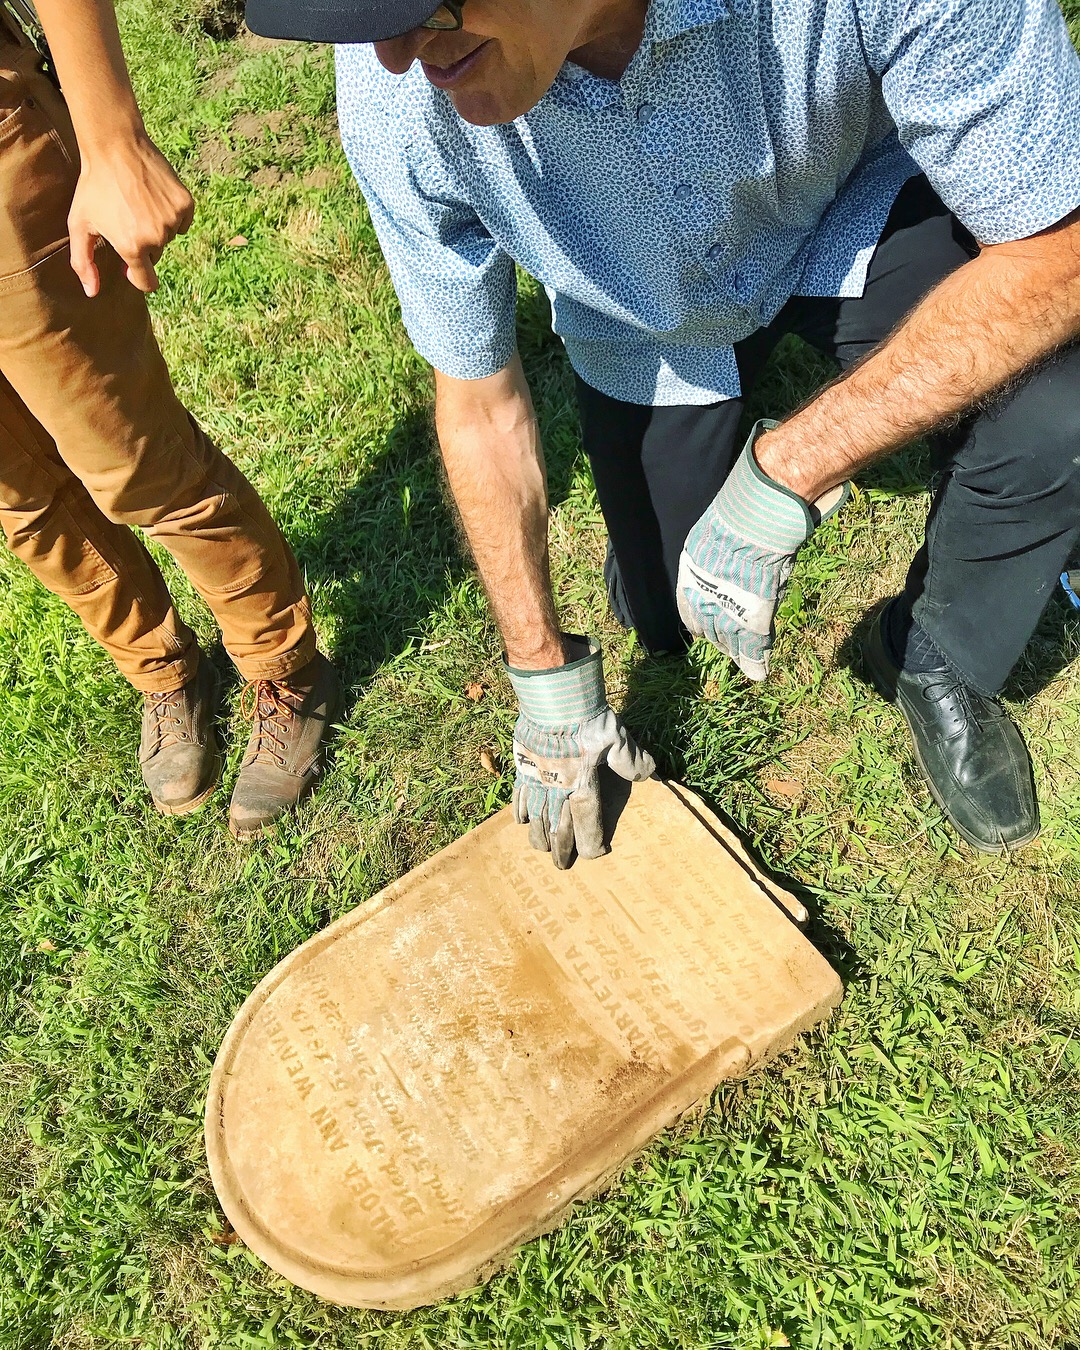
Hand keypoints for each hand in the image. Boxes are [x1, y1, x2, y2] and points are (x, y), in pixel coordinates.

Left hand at [68, 133, 193, 296]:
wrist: (115, 145)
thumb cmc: (93, 185)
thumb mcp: (79, 224)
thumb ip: (83, 262)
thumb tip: (92, 292)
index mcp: (132, 248)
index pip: (146, 281)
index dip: (137, 274)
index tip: (131, 263)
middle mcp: (156, 238)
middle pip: (156, 256)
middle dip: (144, 244)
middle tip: (128, 217)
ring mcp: (172, 220)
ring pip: (169, 238)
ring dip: (157, 227)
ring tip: (140, 204)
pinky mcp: (185, 204)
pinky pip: (183, 222)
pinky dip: (172, 215)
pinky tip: (155, 198)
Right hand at [506, 636, 655, 868]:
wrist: (553, 698)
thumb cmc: (588, 719)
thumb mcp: (617, 738)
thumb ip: (631, 760)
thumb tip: (649, 773)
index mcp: (583, 786)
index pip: (586, 826)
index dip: (590, 844)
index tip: (595, 854)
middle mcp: (557, 790)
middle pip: (557, 829)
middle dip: (562, 851)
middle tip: (563, 866)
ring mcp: (537, 780)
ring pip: (536, 818)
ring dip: (540, 838)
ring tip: (542, 850)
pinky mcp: (522, 767)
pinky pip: (520, 797)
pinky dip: (521, 812)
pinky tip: (522, 823)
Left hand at [677, 419, 847, 680]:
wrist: (765, 504)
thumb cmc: (745, 508)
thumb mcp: (716, 532)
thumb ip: (717, 555)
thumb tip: (727, 560)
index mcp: (692, 569)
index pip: (690, 608)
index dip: (701, 620)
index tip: (706, 629)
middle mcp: (703, 589)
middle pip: (708, 626)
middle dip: (719, 637)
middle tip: (729, 649)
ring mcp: (727, 600)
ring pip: (729, 637)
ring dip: (737, 650)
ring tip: (746, 665)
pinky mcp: (753, 609)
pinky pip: (752, 640)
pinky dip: (755, 657)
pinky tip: (757, 671)